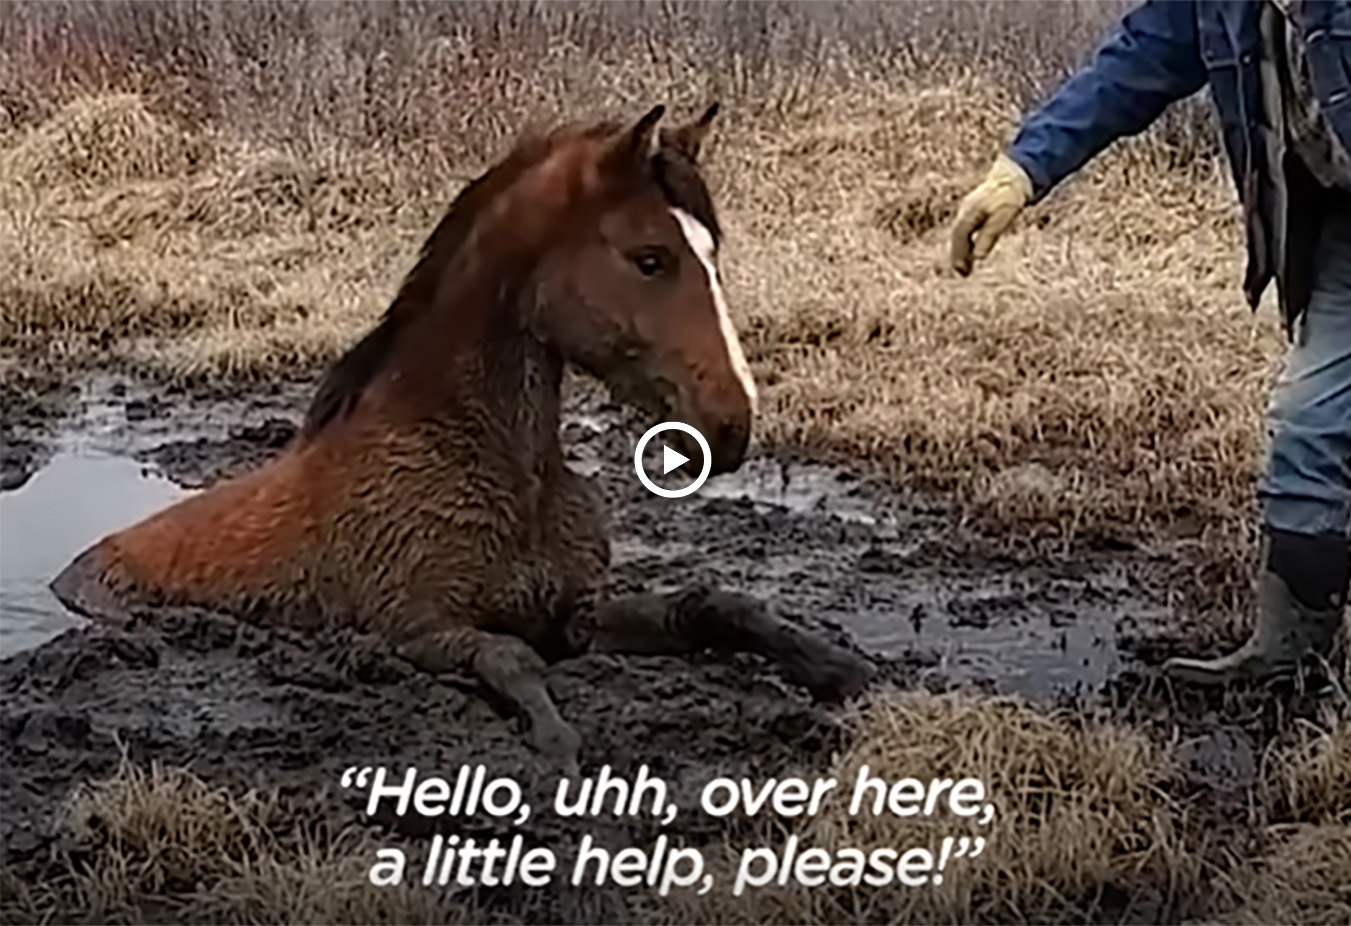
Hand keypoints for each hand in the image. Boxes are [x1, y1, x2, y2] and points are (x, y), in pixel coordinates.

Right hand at [950, 153, 1032, 275]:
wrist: (1013, 175)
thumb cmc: (1009, 196)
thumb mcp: (1002, 216)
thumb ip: (989, 236)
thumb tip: (979, 257)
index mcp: (969, 213)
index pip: (959, 237)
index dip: (959, 255)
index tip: (962, 270)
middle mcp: (964, 211)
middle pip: (956, 237)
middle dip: (958, 255)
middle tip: (963, 273)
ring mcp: (968, 210)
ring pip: (960, 233)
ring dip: (961, 250)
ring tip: (966, 267)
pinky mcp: (974, 210)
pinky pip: (965, 229)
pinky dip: (966, 242)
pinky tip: (973, 250)